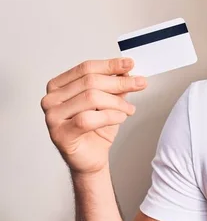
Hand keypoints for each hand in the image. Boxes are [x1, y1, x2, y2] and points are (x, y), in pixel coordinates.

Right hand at [41, 58, 146, 175]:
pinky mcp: (60, 134)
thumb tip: (126, 70)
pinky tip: (120, 117)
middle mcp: (51, 99)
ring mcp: (52, 116)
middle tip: (139, 83)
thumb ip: (114, 85)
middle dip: (120, 82)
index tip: (130, 64)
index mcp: (59, 86)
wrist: (91, 157)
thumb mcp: (109, 101)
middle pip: (90, 81)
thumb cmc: (96, 129)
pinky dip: (110, 116)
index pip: (86, 68)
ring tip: (129, 109)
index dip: (110, 65)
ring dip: (117, 102)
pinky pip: (89, 119)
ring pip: (91, 98)